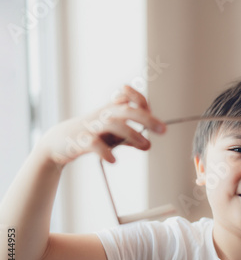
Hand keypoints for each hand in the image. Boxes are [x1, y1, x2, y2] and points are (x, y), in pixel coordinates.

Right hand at [41, 86, 165, 165]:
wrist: (59, 142)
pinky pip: (94, 144)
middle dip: (147, 119)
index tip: (150, 109)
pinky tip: (113, 160)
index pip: (129, 99)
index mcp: (111, 111)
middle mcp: (104, 116)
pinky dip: (105, 151)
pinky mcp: (81, 141)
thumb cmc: (91, 135)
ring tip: (146, 145)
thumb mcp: (112, 135)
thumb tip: (148, 144)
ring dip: (132, 134)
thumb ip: (129, 137)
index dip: (140, 99)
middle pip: (127, 111)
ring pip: (114, 125)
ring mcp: (93, 127)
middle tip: (163, 130)